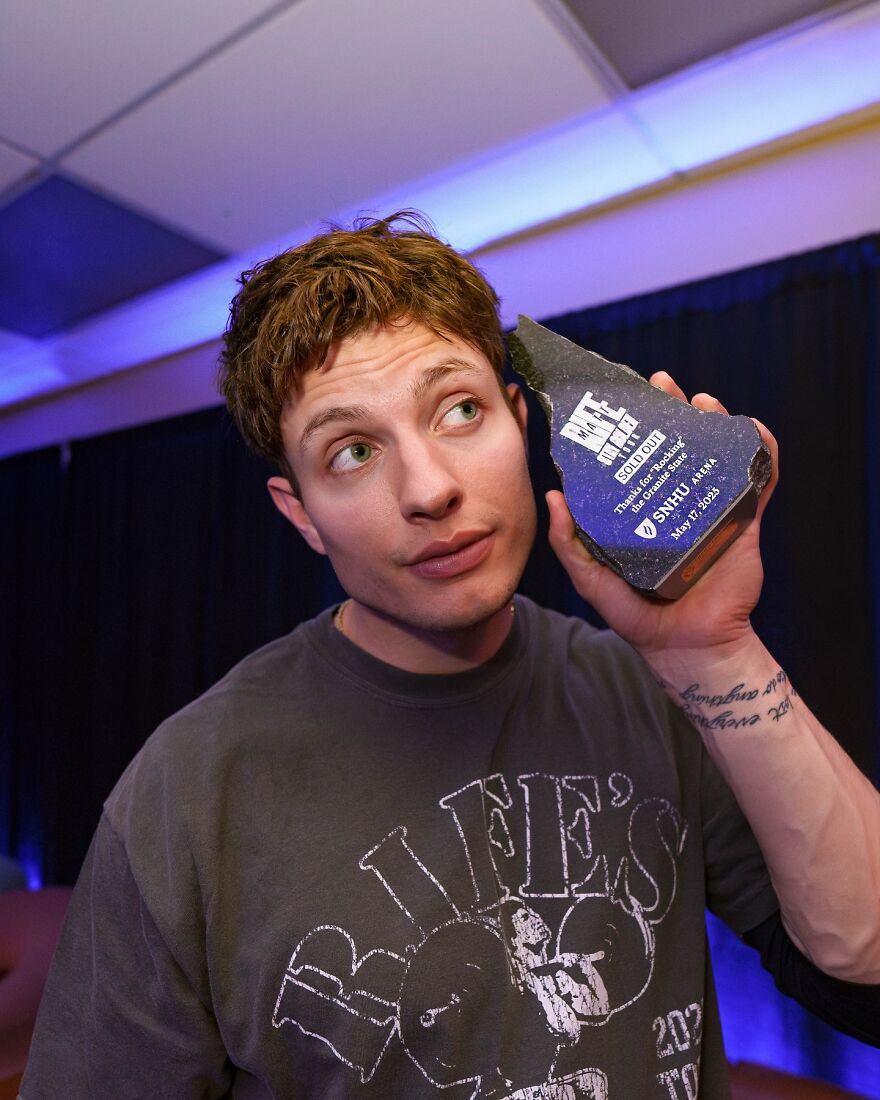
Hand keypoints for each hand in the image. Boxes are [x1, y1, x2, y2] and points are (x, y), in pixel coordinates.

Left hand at [546, 372, 778, 662]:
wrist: (685, 646)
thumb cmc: (637, 614)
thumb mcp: (592, 577)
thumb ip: (570, 542)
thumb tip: (553, 496)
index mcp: (643, 508)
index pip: (638, 456)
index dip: (632, 425)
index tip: (620, 397)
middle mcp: (677, 501)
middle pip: (678, 442)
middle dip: (671, 407)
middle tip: (661, 383)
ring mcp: (713, 509)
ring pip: (718, 451)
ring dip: (715, 419)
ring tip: (701, 401)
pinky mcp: (745, 522)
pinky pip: (761, 480)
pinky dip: (763, 451)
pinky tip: (752, 429)